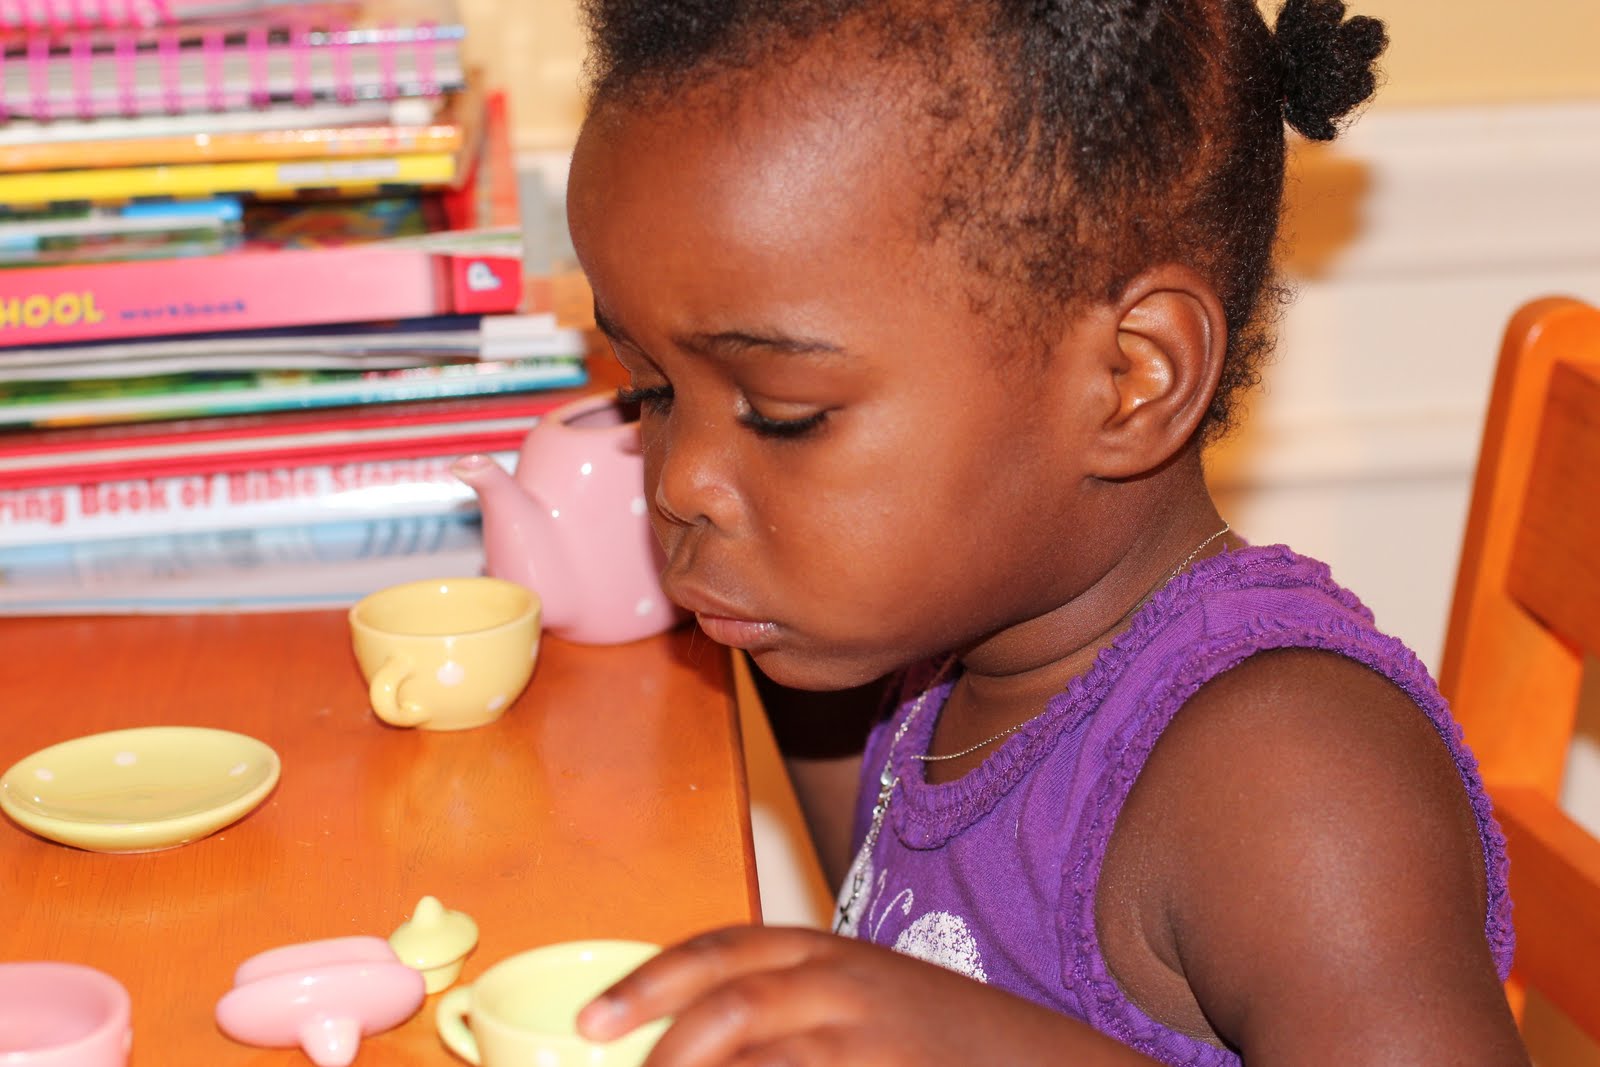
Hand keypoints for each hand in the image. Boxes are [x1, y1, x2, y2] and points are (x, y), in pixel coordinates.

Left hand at [576, 925, 1155, 1065]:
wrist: (1037, 1058)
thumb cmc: (933, 1032)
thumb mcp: (857, 991)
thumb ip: (785, 998)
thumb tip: (687, 1035)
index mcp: (826, 950)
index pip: (723, 951)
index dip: (650, 983)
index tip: (593, 1022)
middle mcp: (844, 984)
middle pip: (731, 1003)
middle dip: (662, 1041)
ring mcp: (867, 1038)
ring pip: (759, 1056)